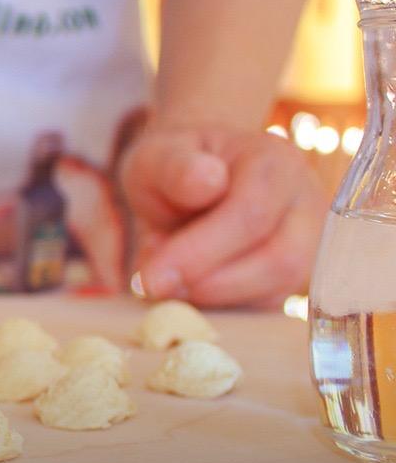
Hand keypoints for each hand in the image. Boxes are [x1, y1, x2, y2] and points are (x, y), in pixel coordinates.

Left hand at [119, 125, 327, 307]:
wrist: (192, 183)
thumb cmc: (175, 169)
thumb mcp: (159, 157)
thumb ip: (175, 167)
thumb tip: (207, 181)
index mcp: (275, 162)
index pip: (252, 215)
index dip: (200, 253)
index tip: (151, 277)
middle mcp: (307, 202)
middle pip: (278, 260)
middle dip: (209, 283)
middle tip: (155, 288)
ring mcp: (310, 242)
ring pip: (277, 290)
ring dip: (215, 296)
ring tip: (168, 280)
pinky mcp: (298, 276)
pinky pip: (268, 305)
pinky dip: (222, 305)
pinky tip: (188, 286)